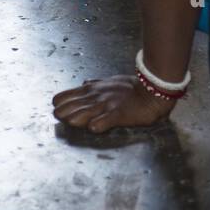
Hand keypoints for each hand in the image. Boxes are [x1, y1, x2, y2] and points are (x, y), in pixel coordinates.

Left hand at [51, 73, 176, 132]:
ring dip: (76, 118)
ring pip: (85, 113)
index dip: (60, 104)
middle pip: (72, 106)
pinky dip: (99, 124)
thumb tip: (83, 84)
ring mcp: (107, 105)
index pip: (66, 96)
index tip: (58, 110)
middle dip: (63, 113)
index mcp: (91, 90)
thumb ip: (94, 85)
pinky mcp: (119, 114)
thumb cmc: (130, 87)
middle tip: (59, 119)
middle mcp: (96, 97)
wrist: (152, 91)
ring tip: (69, 122)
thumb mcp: (108, 82)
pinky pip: (106, 120)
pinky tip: (93, 128)